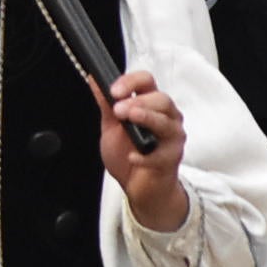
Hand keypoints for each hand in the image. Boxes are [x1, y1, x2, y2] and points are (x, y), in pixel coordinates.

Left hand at [94, 70, 186, 232]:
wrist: (137, 186)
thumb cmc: (128, 153)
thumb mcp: (111, 126)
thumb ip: (106, 104)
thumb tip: (95, 79)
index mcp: (151, 103)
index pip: (146, 81)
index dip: (131, 82)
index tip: (114, 91)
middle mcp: (166, 116)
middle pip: (161, 99)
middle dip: (139, 101)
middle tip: (119, 109)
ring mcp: (172, 137)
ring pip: (166, 123)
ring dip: (147, 118)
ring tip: (130, 119)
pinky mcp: (171, 158)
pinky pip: (162, 154)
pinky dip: (146, 156)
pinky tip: (133, 156)